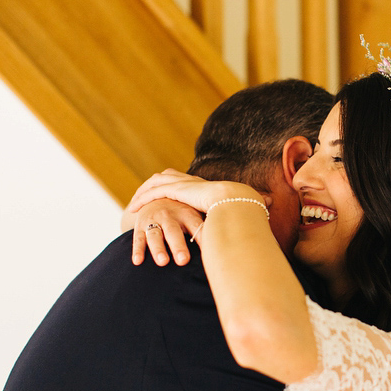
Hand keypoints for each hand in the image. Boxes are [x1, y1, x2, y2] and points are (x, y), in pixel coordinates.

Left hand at [127, 169, 264, 214]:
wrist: (236, 203)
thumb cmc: (239, 209)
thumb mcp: (234, 210)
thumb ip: (233, 213)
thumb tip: (257, 213)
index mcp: (202, 185)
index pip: (181, 180)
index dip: (169, 185)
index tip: (161, 194)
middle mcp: (191, 181)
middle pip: (164, 177)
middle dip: (151, 186)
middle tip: (140, 197)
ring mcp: (183, 183)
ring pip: (155, 183)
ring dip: (143, 192)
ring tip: (133, 204)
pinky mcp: (176, 189)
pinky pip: (154, 192)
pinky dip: (143, 199)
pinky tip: (134, 208)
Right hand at [129, 199, 203, 265]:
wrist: (156, 195)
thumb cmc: (184, 211)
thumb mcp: (196, 216)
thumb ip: (209, 229)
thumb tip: (229, 246)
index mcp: (187, 213)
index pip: (196, 227)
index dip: (202, 239)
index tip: (208, 254)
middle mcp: (169, 215)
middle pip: (173, 231)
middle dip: (178, 245)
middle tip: (183, 260)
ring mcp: (153, 220)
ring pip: (155, 235)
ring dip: (158, 248)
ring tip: (163, 262)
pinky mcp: (140, 225)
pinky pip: (138, 238)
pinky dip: (138, 250)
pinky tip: (138, 262)